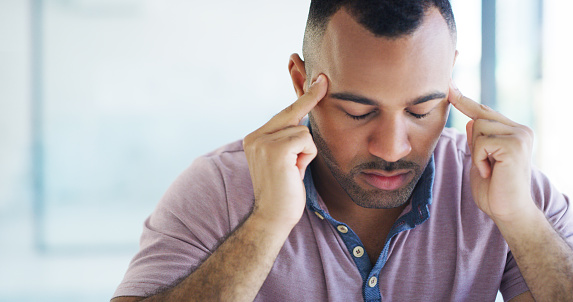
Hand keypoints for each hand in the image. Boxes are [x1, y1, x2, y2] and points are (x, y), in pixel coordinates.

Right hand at [243, 75, 327, 228]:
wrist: (273, 217)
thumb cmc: (285, 191)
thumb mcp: (285, 159)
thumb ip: (289, 138)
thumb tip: (306, 117)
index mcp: (255, 138)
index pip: (282, 113)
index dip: (301, 97)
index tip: (316, 79)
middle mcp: (255, 136)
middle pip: (291, 112)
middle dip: (310, 97)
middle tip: (323, 79)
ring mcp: (263, 142)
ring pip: (302, 129)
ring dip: (306, 151)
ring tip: (295, 170)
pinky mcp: (275, 149)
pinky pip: (305, 139)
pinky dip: (307, 156)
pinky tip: (295, 171)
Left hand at [448, 81, 536, 222]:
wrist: (508, 212)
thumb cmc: (493, 190)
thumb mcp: (480, 160)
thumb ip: (478, 140)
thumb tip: (470, 121)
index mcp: (512, 131)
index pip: (484, 111)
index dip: (464, 100)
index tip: (448, 85)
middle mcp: (520, 129)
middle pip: (478, 117)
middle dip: (474, 143)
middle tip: (487, 167)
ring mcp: (520, 135)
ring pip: (478, 126)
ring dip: (476, 152)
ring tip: (490, 169)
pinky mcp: (515, 144)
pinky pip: (481, 141)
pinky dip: (479, 159)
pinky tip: (491, 172)